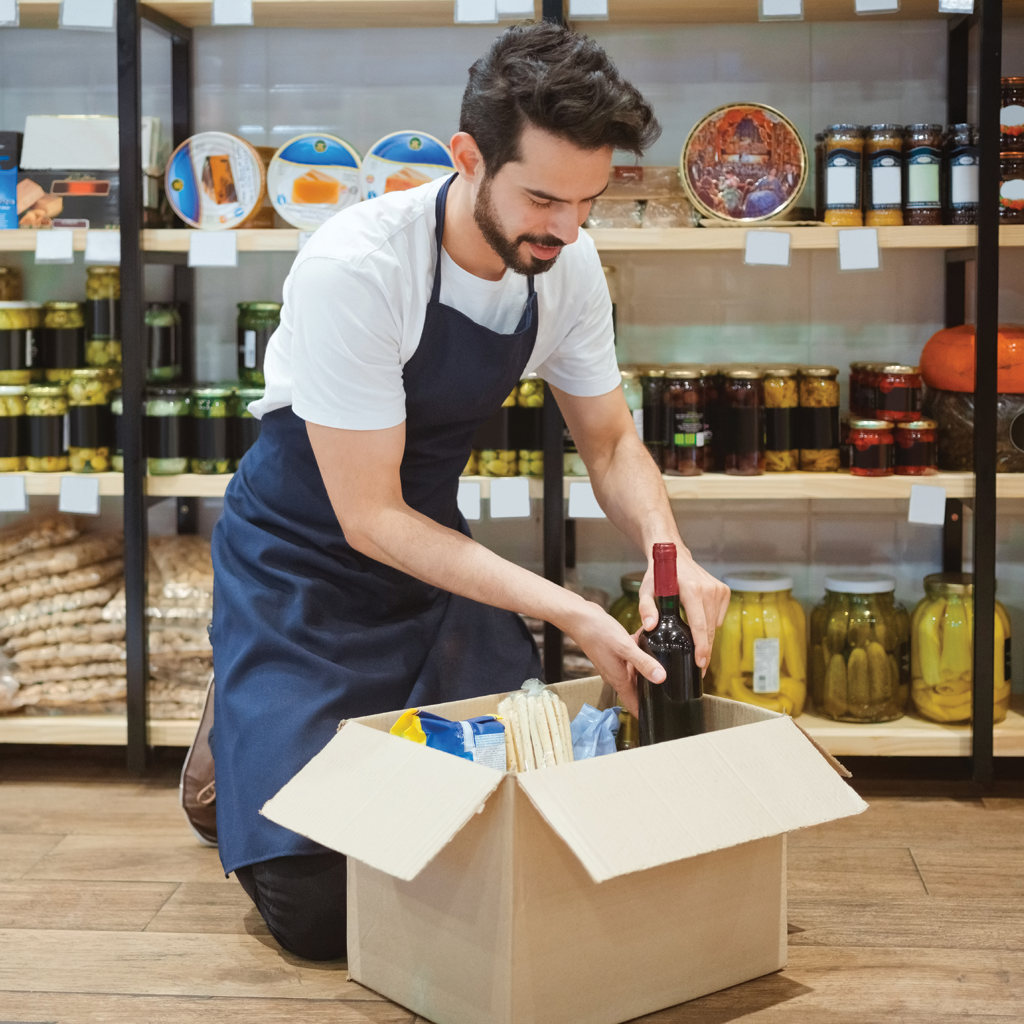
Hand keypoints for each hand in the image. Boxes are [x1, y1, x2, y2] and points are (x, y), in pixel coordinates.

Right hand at [568, 601, 664, 716]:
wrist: (579, 617)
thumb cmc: (597, 633)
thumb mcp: (625, 647)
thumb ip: (643, 662)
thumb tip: (661, 678)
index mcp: (619, 679)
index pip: (633, 705)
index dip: (645, 714)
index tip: (658, 719)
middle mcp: (617, 674)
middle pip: (637, 689)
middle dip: (652, 691)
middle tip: (670, 693)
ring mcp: (615, 663)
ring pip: (636, 672)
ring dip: (648, 669)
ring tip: (665, 665)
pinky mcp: (615, 652)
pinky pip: (632, 657)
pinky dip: (641, 653)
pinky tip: (649, 642)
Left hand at [638, 547, 729, 673]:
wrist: (675, 556)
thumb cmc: (659, 575)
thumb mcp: (646, 590)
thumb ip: (646, 608)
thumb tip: (650, 626)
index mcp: (692, 589)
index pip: (699, 625)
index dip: (701, 647)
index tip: (701, 664)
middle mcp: (708, 589)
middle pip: (709, 629)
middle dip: (705, 649)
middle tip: (700, 666)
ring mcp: (718, 589)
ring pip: (715, 624)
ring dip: (706, 637)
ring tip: (695, 645)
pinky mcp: (724, 591)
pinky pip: (718, 617)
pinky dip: (710, 624)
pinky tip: (698, 622)